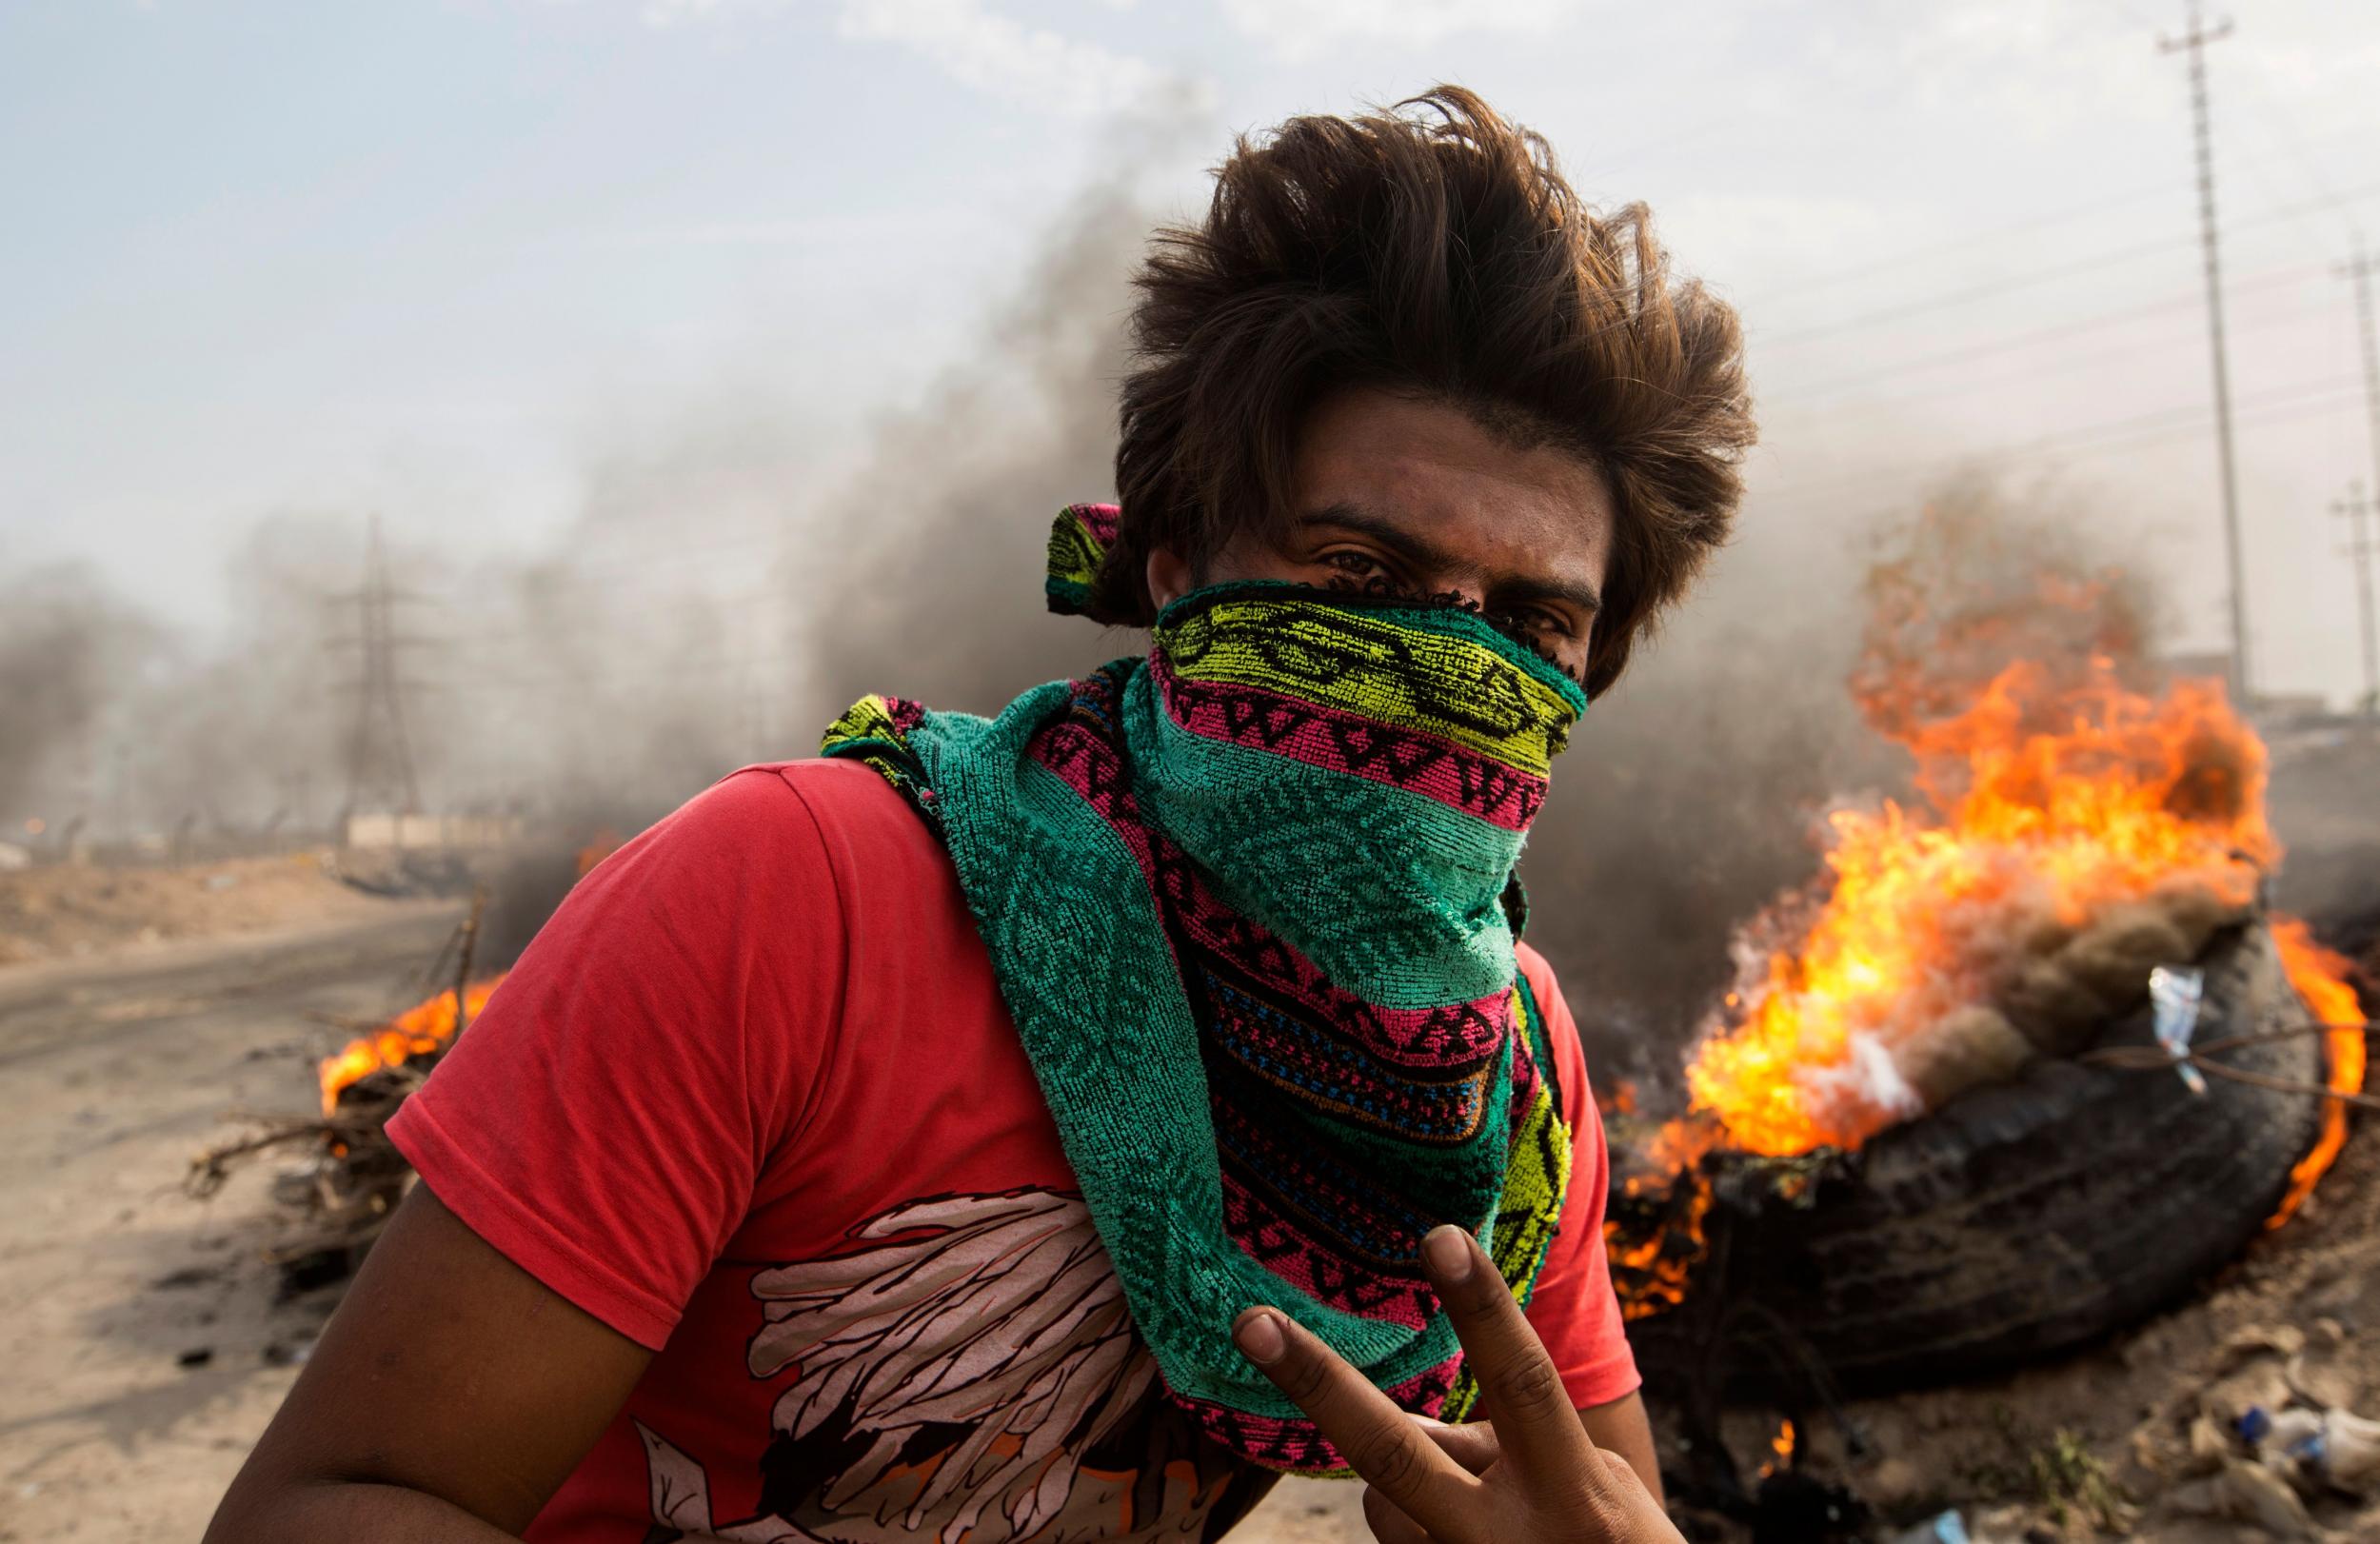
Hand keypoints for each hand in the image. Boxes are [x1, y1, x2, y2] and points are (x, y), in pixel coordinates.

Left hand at [1232, 1225, 1680, 1543]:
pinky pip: (1394, 1538)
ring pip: (1384, 1503)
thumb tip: (1421, 1429)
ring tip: (1488, 1521)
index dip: (1483, 1307)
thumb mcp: (1595, 1489)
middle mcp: (1509, 1538)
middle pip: (1397, 1451)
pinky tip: (1463, 1541)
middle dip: (1319, 1383)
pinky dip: (1420, 1532)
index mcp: (1573, 1490)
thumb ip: (1515, 1444)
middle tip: (1250, 1322)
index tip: (1440, 1235)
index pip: (1522, 1381)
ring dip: (1417, 1495)